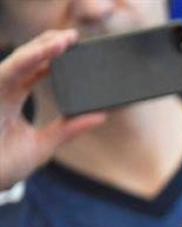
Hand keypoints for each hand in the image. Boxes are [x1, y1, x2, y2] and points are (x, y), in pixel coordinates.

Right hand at [0, 29, 106, 189]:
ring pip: (18, 60)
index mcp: (12, 97)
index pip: (34, 71)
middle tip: (73, 36)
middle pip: (26, 59)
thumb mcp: (44, 144)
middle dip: (48, 45)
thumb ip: (69, 129)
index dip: (52, 58)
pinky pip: (9, 71)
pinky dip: (27, 60)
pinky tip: (43, 53)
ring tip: (63, 40)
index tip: (75, 49)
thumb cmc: (5, 164)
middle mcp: (3, 90)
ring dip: (40, 49)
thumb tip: (100, 116)